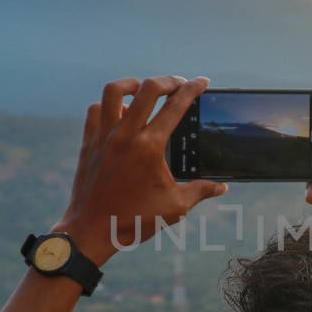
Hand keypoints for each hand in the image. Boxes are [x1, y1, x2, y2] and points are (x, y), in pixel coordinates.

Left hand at [56, 76, 226, 264]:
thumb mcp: (175, 207)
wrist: (92, 230)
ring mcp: (104, 136)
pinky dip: (108, 105)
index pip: (176, 107)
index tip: (202, 82)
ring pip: (115, 91)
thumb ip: (200, 191)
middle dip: (168, 81)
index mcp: (150, 147)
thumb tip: (222, 188)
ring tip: (144, 88)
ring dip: (133, 83)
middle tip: (178, 83)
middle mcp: (126, 135)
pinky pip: (95, 110)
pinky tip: (119, 112)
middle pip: (148, 89)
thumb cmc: (134, 220)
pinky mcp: (89, 142)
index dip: (192, 89)